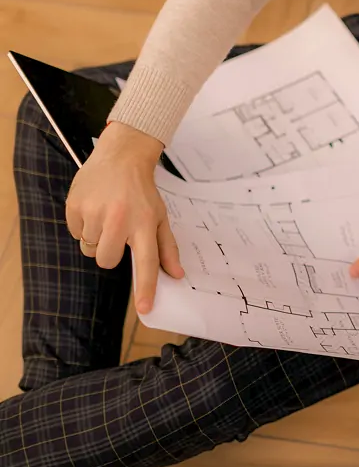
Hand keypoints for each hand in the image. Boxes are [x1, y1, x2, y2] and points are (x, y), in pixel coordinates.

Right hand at [65, 121, 184, 313]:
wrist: (121, 158)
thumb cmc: (142, 192)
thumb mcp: (160, 217)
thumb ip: (167, 247)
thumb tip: (176, 275)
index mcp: (144, 224)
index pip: (147, 262)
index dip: (146, 287)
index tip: (146, 308)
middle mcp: (119, 220)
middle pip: (107, 261)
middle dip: (111, 253)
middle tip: (118, 234)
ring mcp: (95, 213)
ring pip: (89, 249)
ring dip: (97, 239)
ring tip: (107, 216)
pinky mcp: (74, 206)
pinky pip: (75, 234)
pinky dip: (83, 227)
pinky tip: (94, 209)